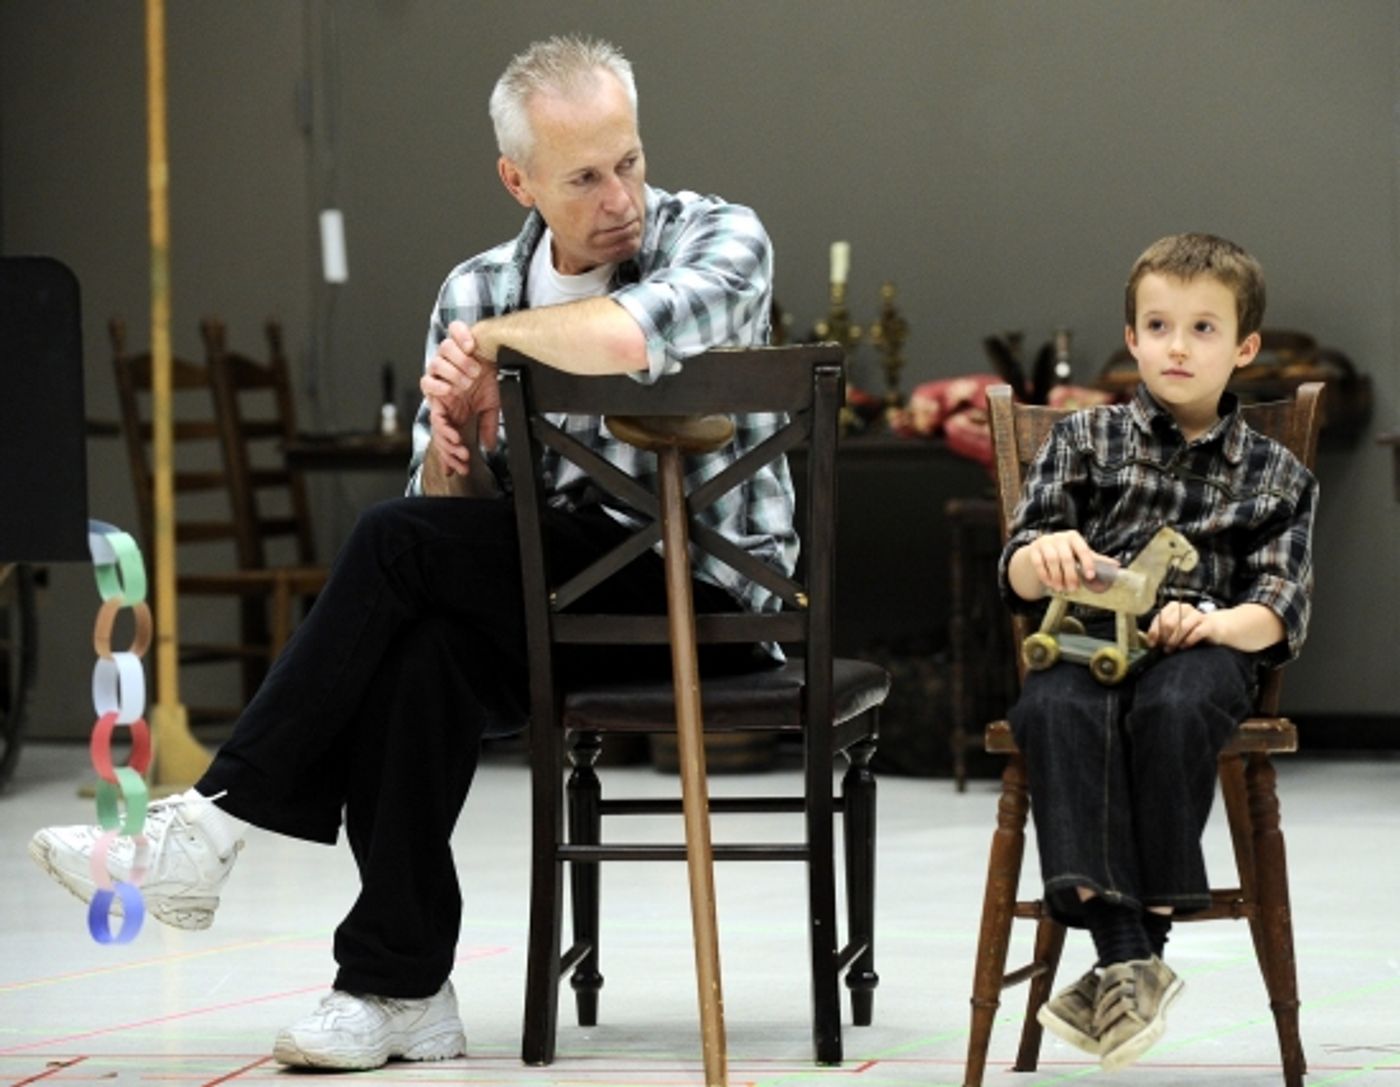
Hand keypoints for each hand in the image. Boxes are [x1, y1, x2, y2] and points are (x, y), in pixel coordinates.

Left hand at [420, 320, 499, 474]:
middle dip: (447, 392)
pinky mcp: (454, 337)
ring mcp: (445, 357)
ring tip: (472, 374)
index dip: (444, 432)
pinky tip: (471, 348)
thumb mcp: (490, 408)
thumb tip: (488, 446)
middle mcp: (441, 377)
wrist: (500, 355)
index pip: (437, 417)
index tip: (458, 442)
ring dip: (454, 369)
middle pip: (427, 386)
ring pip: (435, 363)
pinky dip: (460, 341)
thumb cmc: (491, 380)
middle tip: (464, 395)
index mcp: (447, 398)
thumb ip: (487, 426)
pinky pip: (450, 336)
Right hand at [1024, 530, 1113, 593]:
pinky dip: (1045, 576)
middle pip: (1066, 557)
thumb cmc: (1065, 553)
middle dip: (1070, 575)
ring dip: (1057, 577)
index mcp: (1073, 537)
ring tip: (1061, 588)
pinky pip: (1038, 564)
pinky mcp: (1033, 550)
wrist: (1041, 551)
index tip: (1090, 576)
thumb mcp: (1080, 554)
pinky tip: (1050, 584)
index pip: (1083, 549)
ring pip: (1051, 561)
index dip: (1087, 563)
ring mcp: (1044, 542)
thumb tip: (1116, 566)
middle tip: (1073, 588)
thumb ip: (1096, 560)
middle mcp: (1058, 537)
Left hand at [1147, 601, 1220, 653]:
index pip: (1159, 618)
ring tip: (1171, 649)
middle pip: (1169, 623)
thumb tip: (1149, 641)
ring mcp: (1197, 615)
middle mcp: (1185, 608)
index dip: (1154, 632)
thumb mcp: (1174, 628)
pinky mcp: (1208, 625)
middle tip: (1163, 648)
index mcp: (1173, 607)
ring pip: (1181, 628)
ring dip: (1174, 641)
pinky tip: (1184, 647)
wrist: (1216, 628)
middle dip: (1164, 638)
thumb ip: (1161, 631)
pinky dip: (1187, 641)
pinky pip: (1196, 633)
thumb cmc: (1191, 629)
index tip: (1152, 644)